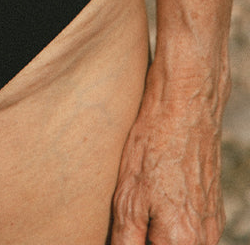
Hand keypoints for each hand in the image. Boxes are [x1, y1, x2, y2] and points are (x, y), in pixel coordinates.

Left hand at [109, 74, 225, 244]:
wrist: (185, 108)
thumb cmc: (154, 147)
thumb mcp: (128, 198)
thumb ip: (126, 240)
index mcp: (182, 242)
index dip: (133, 243)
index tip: (125, 230)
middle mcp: (205, 239)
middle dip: (147, 238)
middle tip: (131, 218)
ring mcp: (212, 223)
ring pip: (180, 242)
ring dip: (159, 233)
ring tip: (143, 204)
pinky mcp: (213, 208)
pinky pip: (193, 230)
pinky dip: (173, 223)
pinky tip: (157, 197)